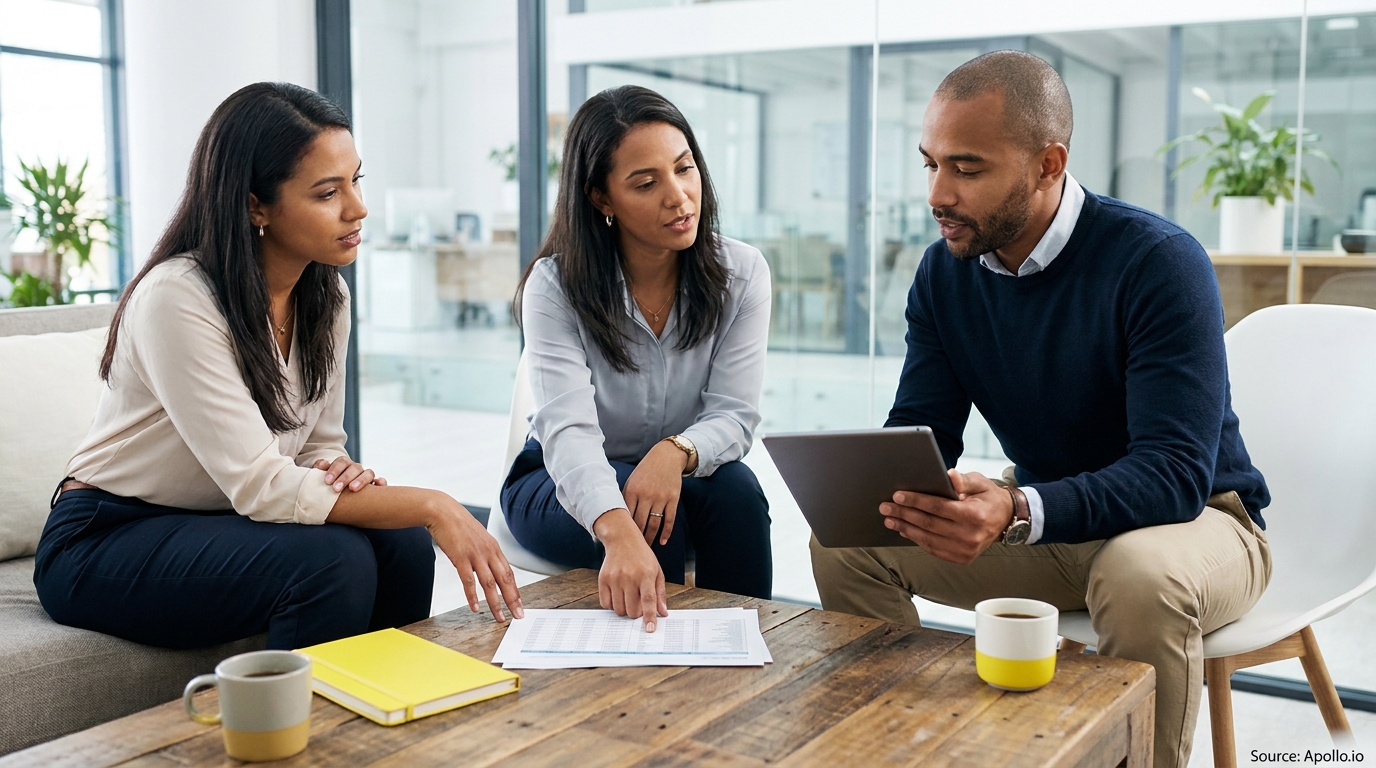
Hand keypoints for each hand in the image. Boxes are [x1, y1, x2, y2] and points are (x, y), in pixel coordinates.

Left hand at [314, 457, 385, 492]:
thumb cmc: (327, 487)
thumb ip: (318, 471)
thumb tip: (321, 465)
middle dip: (345, 477)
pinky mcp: (375, 487)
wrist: (337, 498)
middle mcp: (356, 469)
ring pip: (368, 473)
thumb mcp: (321, 479)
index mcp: (344, 465)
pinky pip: (382, 483)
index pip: (341, 462)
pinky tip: (377, 485)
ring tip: (352, 489)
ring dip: (361, 479)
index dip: (334, 469)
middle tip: (336, 489)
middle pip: (354, 467)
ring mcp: (367, 477)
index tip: (327, 481)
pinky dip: (381, 482)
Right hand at [426, 497, 523, 621]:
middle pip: (504, 580)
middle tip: (517, 615)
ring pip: (489, 583)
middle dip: (512, 600)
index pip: (509, 573)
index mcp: (494, 548)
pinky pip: (468, 580)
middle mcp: (488, 552)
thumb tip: (490, 571)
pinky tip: (475, 607)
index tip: (519, 604)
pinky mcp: (460, 557)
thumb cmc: (459, 526)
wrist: (443, 511)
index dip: (516, 591)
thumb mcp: (479, 539)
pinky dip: (472, 596)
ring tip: (499, 616)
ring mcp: (475, 555)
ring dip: (495, 602)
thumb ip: (486, 554)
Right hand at [593, 509, 667, 630]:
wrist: (622, 539)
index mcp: (646, 575)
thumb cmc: (642, 556)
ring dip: (624, 609)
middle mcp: (629, 577)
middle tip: (638, 604)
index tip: (650, 629)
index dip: (649, 617)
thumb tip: (662, 613)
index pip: (648, 601)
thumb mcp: (657, 571)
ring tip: (628, 597)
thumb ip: (660, 593)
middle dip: (636, 613)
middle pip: (632, 610)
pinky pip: (605, 603)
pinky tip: (618, 595)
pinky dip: (612, 604)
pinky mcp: (603, 579)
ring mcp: (614, 578)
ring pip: (618, 609)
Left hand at [623, 440, 686, 545]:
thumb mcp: (632, 482)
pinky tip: (663, 542)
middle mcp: (646, 495)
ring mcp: (660, 498)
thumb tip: (618, 519)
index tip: (621, 543)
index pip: (626, 517)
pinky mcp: (673, 498)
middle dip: (636, 539)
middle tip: (634, 551)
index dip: (624, 531)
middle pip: (639, 523)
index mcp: (632, 491)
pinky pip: (669, 519)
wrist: (666, 457)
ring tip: (647, 549)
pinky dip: (666, 532)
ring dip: (650, 538)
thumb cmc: (645, 471)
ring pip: (654, 524)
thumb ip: (626, 499)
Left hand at [878, 469, 1012, 564]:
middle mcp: (971, 536)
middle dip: (904, 514)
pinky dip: (917, 539)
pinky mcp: (962, 558)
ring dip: (905, 528)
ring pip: (928, 539)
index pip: (938, 507)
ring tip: (889, 519)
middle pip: (929, 524)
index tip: (897, 495)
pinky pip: (933, 549)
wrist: (1006, 520)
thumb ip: (963, 480)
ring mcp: (966, 550)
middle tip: (885, 507)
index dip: (916, 501)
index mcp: (975, 515)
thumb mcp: (980, 482)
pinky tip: (904, 530)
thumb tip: (949, 475)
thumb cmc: (988, 497)